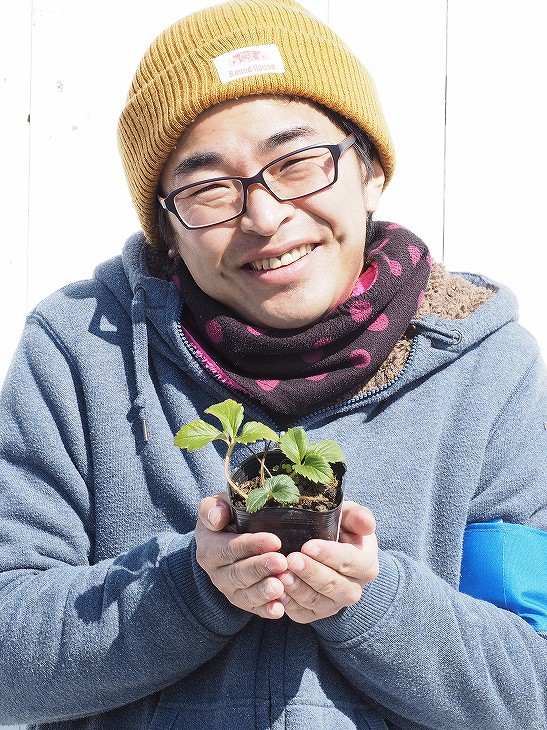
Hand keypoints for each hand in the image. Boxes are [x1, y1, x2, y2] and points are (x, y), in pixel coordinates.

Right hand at [195, 494, 287, 618]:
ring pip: (245, 594)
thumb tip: (216, 520)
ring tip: (280, 586)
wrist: (233, 534)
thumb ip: (213, 508)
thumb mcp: (219, 505)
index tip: (275, 540)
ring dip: (263, 592)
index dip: (250, 545)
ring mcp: (230, 589)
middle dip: (260, 568)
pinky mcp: (244, 600)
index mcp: (209, 548)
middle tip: (281, 562)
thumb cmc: (230, 515)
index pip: (227, 548)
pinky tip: (279, 609)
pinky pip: (254, 609)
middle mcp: (216, 572)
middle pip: (237, 574)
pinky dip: (266, 610)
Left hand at [276, 501, 378, 622]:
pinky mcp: (316, 614)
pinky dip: (288, 603)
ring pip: (316, 601)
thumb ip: (358, 516)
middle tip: (291, 559)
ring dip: (297, 588)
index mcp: (366, 565)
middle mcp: (353, 590)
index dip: (328, 555)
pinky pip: (302, 613)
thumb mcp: (349, 517)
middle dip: (310, 572)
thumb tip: (368, 524)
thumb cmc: (340, 530)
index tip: (307, 546)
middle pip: (333, 585)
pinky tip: (276, 589)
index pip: (349, 561)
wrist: (331, 552)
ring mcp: (334, 604)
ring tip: (281, 574)